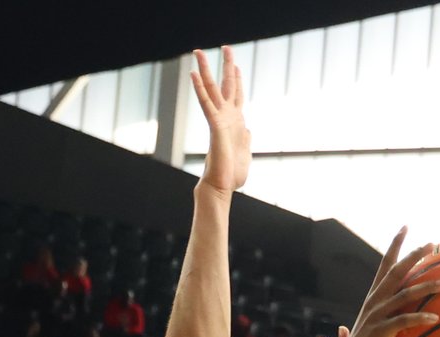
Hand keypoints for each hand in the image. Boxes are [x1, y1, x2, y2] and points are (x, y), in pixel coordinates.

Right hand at [191, 47, 249, 194]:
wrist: (222, 186)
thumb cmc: (232, 174)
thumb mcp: (245, 152)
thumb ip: (245, 139)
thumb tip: (247, 129)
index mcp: (236, 122)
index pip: (236, 95)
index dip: (237, 79)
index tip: (236, 65)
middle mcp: (226, 117)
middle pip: (225, 85)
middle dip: (226, 65)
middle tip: (226, 46)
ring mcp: (219, 119)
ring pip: (211, 89)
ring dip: (204, 69)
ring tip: (198, 51)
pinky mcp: (215, 126)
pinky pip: (205, 103)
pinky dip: (199, 89)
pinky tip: (192, 74)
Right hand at [315, 229, 439, 336]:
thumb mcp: (381, 322)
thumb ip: (396, 311)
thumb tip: (416, 307)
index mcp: (375, 295)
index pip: (385, 263)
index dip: (395, 245)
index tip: (405, 227)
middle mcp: (375, 300)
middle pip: (396, 271)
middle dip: (413, 256)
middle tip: (431, 244)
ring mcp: (377, 314)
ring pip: (404, 294)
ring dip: (426, 287)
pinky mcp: (380, 331)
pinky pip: (403, 321)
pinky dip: (419, 318)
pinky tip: (434, 318)